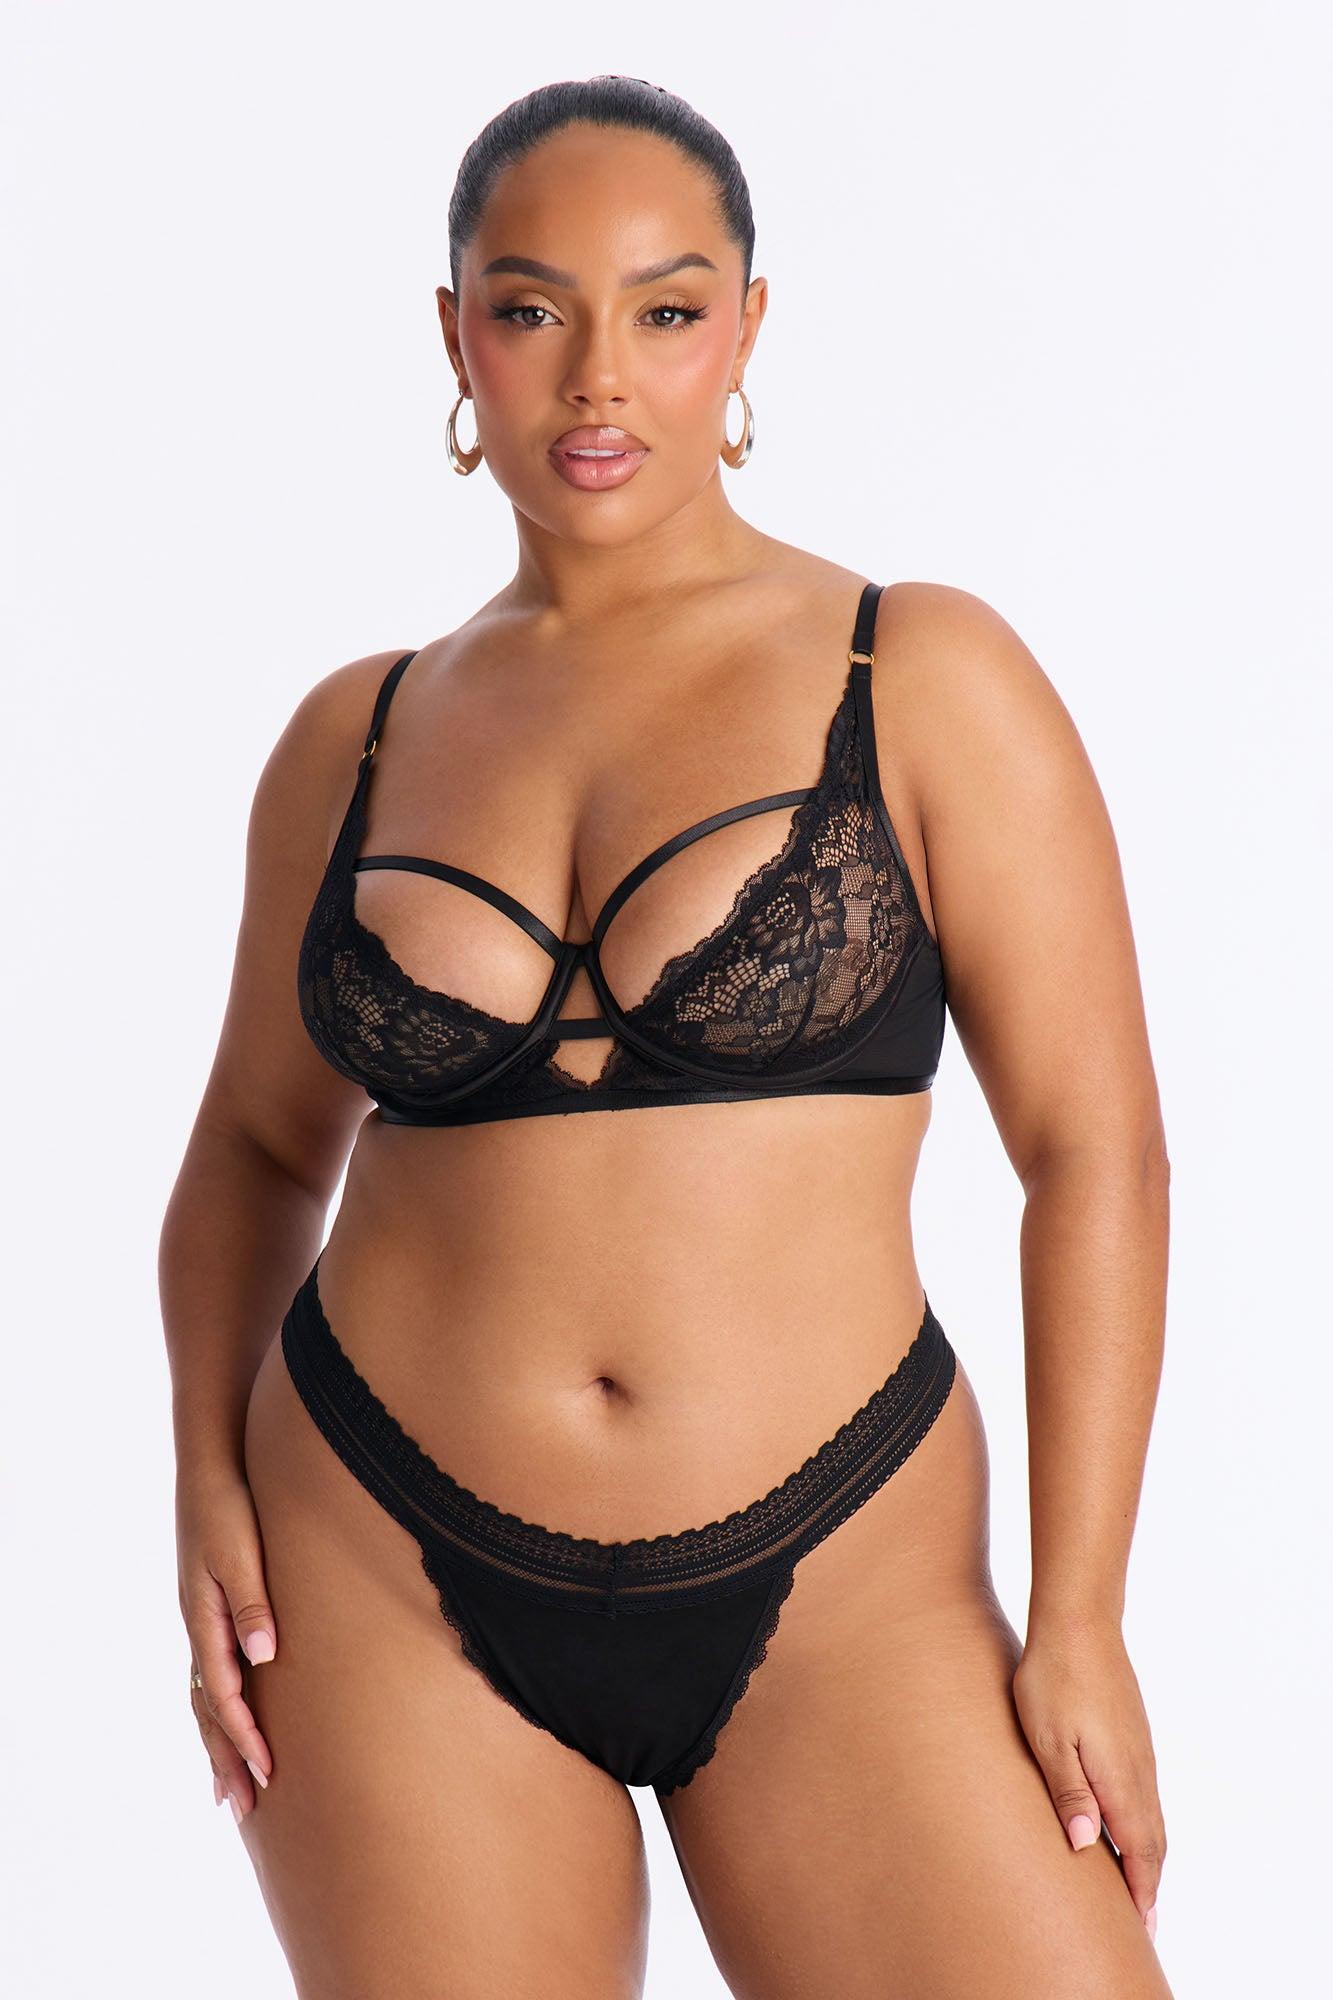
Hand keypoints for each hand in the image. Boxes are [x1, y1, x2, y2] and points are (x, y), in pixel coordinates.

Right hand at [177, 1466, 276, 1821]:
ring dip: (218, 1745)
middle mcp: (199, 1628)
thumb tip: (265, 1657)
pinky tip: (229, 1723)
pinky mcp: (211, 1611)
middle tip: (244, 1809)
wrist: (209, 1467)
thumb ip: (252, 1603)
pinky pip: (210, 1676)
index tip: (269, 1770)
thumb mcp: (242, 1552)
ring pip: (204, 1699)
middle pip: (207, 1710)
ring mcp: (202, 1622)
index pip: (223, 1694)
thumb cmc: (230, 1506)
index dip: (245, 1735)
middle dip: (226, 1760)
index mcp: (205, 1620)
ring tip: (229, 1791)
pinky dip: (217, 1711)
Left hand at [1011, 1617, 1164, 1938]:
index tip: (1141, 1927)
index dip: (1142, 1892)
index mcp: (1120, 1779)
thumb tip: (1087, 1847)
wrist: (1079, 1621)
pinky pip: (1144, 1793)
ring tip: (1135, 1885)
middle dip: (1149, 1884)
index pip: (1141, 1851)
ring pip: (1151, 1817)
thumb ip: (1070, 1794)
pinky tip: (1124, 1824)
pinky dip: (1142, 1823)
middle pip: (1153, 1841)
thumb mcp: (1049, 1739)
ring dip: (1146, 1855)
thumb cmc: (1053, 1679)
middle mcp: (1138, 1771)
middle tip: (1143, 1923)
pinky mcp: (1132, 1734)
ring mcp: (1139, 1750)